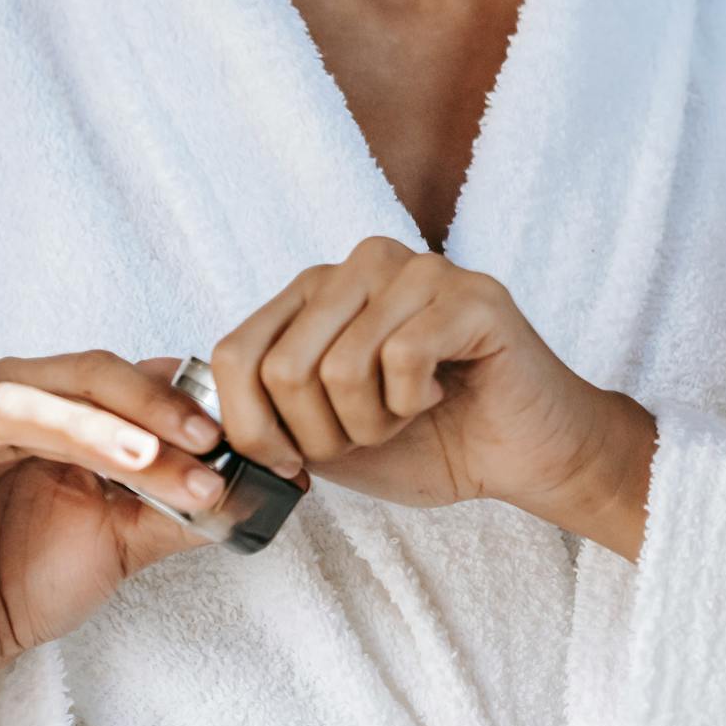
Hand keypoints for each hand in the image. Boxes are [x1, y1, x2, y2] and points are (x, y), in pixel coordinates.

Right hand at [0, 352, 227, 710]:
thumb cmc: (31, 576)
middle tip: (200, 444)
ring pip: (6, 405)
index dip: (173, 398)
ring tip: (136, 457)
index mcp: (49, 408)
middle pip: (71, 380)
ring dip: (78, 427)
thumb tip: (260, 481)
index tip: (228, 436)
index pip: (116, 380)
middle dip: (144, 410)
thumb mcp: (122, 541)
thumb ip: (178, 504)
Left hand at [210, 238, 655, 554]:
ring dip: (373, 423)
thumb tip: (200, 427)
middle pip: (285, 368)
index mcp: (316, 290)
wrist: (525, 457)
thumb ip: (268, 415)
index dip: (252, 429)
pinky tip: (441, 396)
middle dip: (322, 435)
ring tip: (408, 414)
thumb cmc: (430, 443)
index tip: (293, 461)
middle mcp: (361, 263)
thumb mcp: (324, 434)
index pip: (234, 353)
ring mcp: (418, 270)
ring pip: (341, 368)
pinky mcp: (471, 294)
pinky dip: (415, 403)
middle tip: (370, 436)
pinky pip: (402, 360)